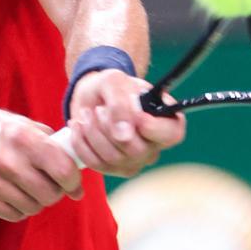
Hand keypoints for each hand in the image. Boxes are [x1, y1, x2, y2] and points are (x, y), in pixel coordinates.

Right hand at [0, 108, 83, 221]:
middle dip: (56, 193)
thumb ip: (45, 137)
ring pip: (33, 207)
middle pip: (50, 194)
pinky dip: (20, 208)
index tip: (75, 185)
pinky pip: (15, 215)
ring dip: (37, 201)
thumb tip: (72, 155)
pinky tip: (14, 195)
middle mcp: (8, 160)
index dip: (74, 181)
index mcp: (22, 137)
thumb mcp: (17, 122)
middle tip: (51, 186)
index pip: (62, 168)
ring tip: (30, 188)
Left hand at [66, 69, 185, 176]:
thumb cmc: (110, 86)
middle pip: (137, 150)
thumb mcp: (114, 81)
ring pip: (114, 158)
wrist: (92, 95)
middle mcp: (154, 145)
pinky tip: (78, 126)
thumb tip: (123, 136)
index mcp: (165, 120)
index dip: (154, 128)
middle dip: (110, 127)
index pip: (172, 134)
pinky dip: (81, 143)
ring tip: (86, 113)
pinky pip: (96, 163)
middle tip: (99, 109)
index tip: (136, 115)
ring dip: (93, 133)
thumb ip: (120, 103)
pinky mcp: (113, 168)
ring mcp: (134, 160)